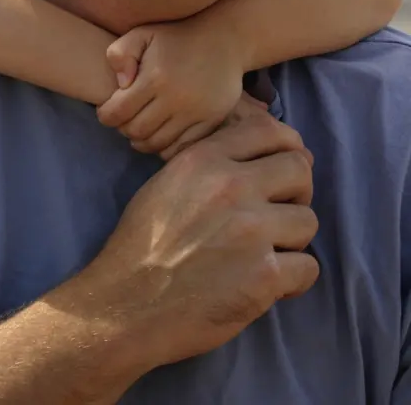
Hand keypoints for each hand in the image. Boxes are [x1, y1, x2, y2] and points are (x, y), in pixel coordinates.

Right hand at [82, 111, 318, 371]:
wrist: (126, 304)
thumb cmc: (142, 245)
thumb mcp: (167, 182)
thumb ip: (210, 163)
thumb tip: (259, 156)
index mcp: (204, 159)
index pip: (270, 130)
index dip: (287, 148)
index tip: (285, 168)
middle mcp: (231, 186)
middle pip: (299, 169)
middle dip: (297, 192)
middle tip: (280, 214)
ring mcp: (252, 230)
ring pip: (308, 221)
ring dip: (292, 240)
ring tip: (266, 254)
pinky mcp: (265, 276)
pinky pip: (308, 268)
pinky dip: (293, 279)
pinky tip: (269, 284)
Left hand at [98, 13, 244, 154]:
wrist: (224, 40)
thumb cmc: (176, 37)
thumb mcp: (142, 34)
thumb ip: (120, 54)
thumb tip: (121, 85)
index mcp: (155, 77)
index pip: (118, 112)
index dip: (106, 116)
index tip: (107, 112)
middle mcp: (175, 98)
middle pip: (136, 131)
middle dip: (123, 128)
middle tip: (124, 120)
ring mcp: (195, 113)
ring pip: (157, 143)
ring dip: (142, 141)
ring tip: (141, 129)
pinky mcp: (211, 121)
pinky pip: (181, 147)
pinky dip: (166, 147)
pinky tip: (161, 135)